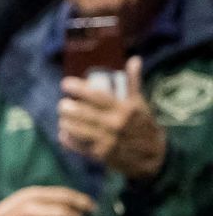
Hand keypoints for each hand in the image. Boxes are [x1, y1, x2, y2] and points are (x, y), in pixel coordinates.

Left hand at [58, 56, 166, 180]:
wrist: (152, 156)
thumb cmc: (143, 124)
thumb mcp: (140, 103)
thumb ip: (133, 83)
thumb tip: (134, 60)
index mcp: (124, 109)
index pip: (97, 96)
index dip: (78, 89)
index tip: (65, 84)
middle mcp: (115, 124)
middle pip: (83, 113)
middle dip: (68, 107)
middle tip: (62, 103)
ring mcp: (107, 141)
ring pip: (77, 130)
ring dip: (66, 122)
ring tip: (63, 117)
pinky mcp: (100, 155)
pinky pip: (78, 146)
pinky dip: (68, 139)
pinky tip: (63, 133)